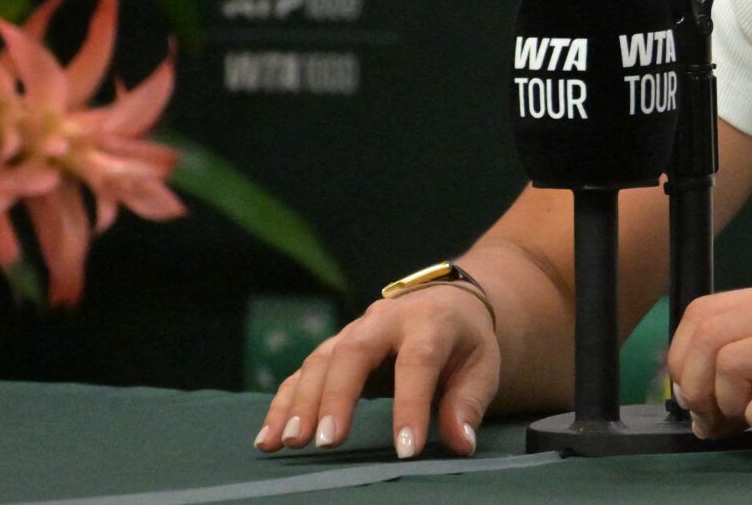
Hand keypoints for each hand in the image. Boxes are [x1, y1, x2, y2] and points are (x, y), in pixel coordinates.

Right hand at [253, 286, 499, 458]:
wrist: (446, 301)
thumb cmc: (465, 341)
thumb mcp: (482, 366)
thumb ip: (469, 403)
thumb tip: (460, 444)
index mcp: (430, 321)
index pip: (417, 361)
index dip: (410, 405)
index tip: (407, 449)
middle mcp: (385, 320)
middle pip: (354, 352)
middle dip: (337, 397)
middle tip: (327, 442)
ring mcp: (353, 330)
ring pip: (320, 361)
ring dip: (302, 403)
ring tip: (290, 443)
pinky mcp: (332, 348)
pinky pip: (301, 373)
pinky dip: (282, 405)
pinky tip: (269, 438)